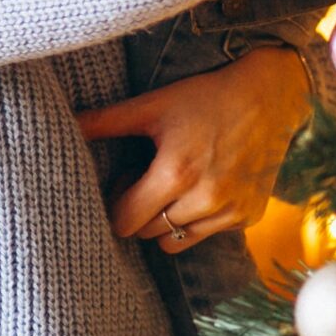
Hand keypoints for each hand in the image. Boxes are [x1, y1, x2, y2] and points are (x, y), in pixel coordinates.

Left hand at [78, 44, 310, 248]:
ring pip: (175, 241)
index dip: (119, 202)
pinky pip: (206, 235)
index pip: (124, 221)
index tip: (127, 179)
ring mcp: (230, 211)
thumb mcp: (154, 104)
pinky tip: (206, 185)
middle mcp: (205, 198)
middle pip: (147, 233)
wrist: (271, 95)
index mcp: (175, 172)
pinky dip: (198, 219)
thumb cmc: (206, 96)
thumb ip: (105, 121)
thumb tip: (64, 123)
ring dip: (167, 220)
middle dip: (141, 211)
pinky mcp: (249, 217)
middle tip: (150, 177)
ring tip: (176, 183)